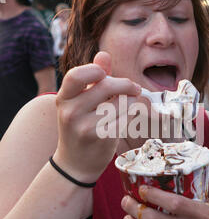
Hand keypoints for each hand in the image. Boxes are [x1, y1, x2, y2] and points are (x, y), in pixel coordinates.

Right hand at [53, 51, 140, 182]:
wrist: (75, 164)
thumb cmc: (79, 128)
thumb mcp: (79, 103)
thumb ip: (92, 79)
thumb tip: (104, 54)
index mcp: (63, 98)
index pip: (76, 75)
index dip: (95, 71)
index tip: (107, 75)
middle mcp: (71, 112)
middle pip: (106, 85)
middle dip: (126, 85)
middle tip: (135, 89)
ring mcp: (85, 126)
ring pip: (121, 102)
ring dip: (132, 101)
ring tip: (133, 104)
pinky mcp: (102, 138)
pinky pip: (127, 118)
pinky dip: (133, 116)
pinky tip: (132, 118)